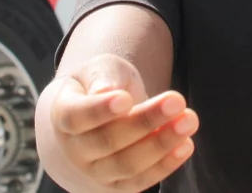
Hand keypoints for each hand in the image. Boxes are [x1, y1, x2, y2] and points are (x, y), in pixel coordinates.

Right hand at [49, 53, 197, 190]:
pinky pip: (141, 181)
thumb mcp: (98, 70)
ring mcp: (95, 173)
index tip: (127, 99)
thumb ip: (103, 77)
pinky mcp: (117, 188)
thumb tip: (107, 92)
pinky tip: (186, 144)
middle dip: (145, 122)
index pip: (76, 117)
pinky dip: (166, 165)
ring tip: (189, 120)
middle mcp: (74, 150)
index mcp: (62, 115)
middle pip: (108, 141)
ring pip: (127, 165)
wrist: (94, 120)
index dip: (100, 110)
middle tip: (177, 100)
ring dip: (161, 144)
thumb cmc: (97, 87)